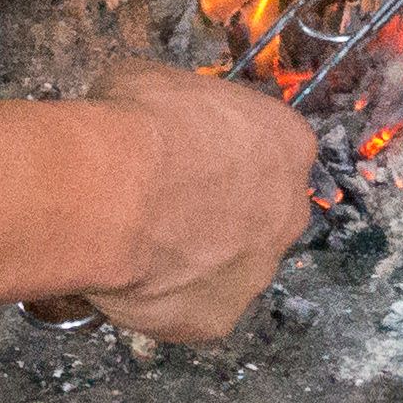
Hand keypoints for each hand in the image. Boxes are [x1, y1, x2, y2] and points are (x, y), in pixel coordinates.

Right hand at [82, 62, 320, 343]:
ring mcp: (258, 273)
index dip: (226, 155)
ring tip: (140, 247)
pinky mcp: (219, 320)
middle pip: (263, 216)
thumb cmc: (140, 122)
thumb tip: (152, 125)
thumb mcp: (153, 82)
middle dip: (222, 214)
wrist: (112, 192)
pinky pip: (191, 309)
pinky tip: (130, 281)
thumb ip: (175, 111)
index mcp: (288, 144)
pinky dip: (164, 300)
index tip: (189, 158)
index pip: (271, 150)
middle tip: (167, 207)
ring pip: (230, 268)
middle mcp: (289, 213)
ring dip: (196, 260)